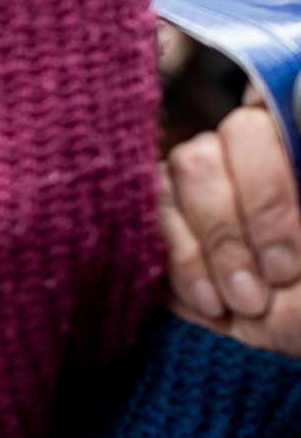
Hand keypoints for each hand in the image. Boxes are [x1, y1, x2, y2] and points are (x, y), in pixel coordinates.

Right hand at [160, 101, 300, 355]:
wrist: (291, 350)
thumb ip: (298, 182)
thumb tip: (295, 87)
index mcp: (286, 152)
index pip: (263, 115)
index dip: (269, 168)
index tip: (291, 244)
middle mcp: (242, 157)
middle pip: (225, 139)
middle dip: (256, 214)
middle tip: (281, 275)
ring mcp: (197, 187)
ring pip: (183, 175)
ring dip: (219, 246)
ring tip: (249, 302)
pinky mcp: (159, 223)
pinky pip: (151, 220)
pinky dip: (186, 265)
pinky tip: (213, 303)